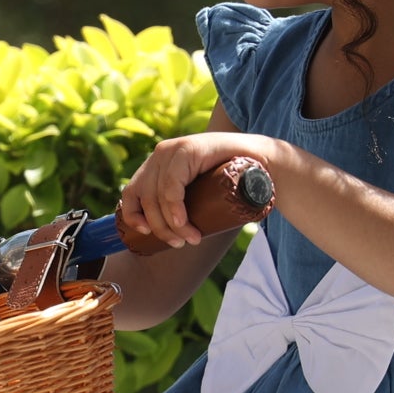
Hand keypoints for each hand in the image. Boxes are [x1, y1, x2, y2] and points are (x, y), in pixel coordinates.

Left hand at [121, 132, 284, 247]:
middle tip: (179, 243)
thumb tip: (159, 236)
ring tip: (190, 238)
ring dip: (172, 224)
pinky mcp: (189, 149)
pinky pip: (172, 185)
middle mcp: (161, 154)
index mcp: (156, 165)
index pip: (131, 193)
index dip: (132, 216)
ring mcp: (174, 149)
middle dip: (160, 228)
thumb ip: (178, 205)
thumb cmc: (228, 183)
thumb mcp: (196, 194)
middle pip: (145, 198)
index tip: (145, 233)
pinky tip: (182, 222)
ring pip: (158, 195)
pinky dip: (174, 207)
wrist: (263, 161)